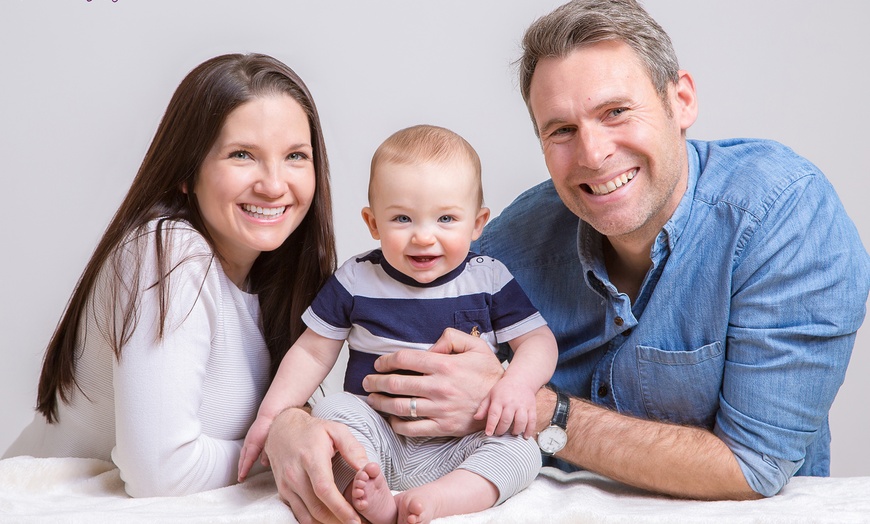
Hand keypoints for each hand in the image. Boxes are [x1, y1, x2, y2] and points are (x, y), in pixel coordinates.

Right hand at [238, 414, 271, 481]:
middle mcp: (249, 442)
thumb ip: (267, 452)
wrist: (272, 414)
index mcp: (253, 443)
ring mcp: (249, 440)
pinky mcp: (251, 439)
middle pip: (243, 458)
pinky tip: (246, 462)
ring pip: (243, 454)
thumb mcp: (270, 441)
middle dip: (241, 468)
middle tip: (240, 478)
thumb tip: (264, 463)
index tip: (242, 476)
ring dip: (241, 464)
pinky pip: (246, 450)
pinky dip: (244, 457)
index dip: (244, 468)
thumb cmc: (272, 427)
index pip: (247, 458)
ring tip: (241, 473)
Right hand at [264, 407, 367, 523]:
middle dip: (338, 521)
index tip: (355, 520)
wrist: (281, 429)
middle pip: (316, 508)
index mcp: (311, 458)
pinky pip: (298, 514)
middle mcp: (295, 474)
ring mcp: (287, 485)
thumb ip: (353, 449)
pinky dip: (314, 522)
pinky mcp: (283, 492)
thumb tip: (367, 469)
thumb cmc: (312, 430)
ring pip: (307, 516)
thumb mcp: (336, 430)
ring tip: (345, 523)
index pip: (324, 489)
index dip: (340, 508)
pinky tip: (330, 520)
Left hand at [362, 328, 503, 436]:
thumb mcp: (475, 346)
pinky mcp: (443, 427)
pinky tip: (391, 418)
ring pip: (400, 407)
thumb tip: (430, 346)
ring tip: (372, 399)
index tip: (379, 364)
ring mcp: (440, 409)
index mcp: (444, 365)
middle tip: (367, 382)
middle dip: (375, 382)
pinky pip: (412, 429)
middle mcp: (439, 387)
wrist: (505, 402)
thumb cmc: (487, 373)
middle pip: (396, 384)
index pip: (404, 360)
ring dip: (380, 403)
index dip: (386, 361)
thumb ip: (451, 337)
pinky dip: (397, 424)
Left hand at [474, 377, 537, 437]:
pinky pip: (532, 421)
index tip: (488, 433)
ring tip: (512, 434)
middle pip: (506, 420)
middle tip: (499, 433)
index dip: (491, 425)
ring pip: (520, 421)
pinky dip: (529, 430)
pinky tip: (525, 436)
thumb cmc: (503, 389)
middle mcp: (511, 402)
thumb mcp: (490, 395)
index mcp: (499, 399)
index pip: (494, 414)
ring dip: (516, 431)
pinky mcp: (531, 407)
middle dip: (502, 430)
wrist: (520, 379)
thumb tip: (476, 418)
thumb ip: (483, 407)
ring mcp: (522, 405)